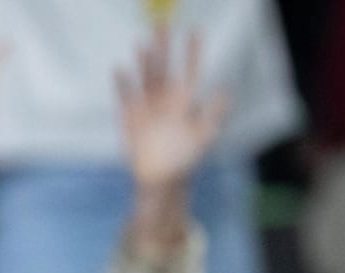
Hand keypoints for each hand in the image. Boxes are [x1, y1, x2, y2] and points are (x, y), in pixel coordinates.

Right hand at [116, 28, 225, 189]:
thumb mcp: (202, 137)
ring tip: (143, 44)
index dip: (193, 52)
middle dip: (164, 47)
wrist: (159, 176)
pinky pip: (125, 95)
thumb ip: (212, 114)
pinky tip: (119, 70)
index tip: (195, 32)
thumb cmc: (184, 159)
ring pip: (145, 77)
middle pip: (165, 68)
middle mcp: (166, 99)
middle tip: (163, 25)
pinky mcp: (131, 115)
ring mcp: (147, 106)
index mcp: (184, 101)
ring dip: (144, 62)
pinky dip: (122, 83)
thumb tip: (225, 91)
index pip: (190, 71)